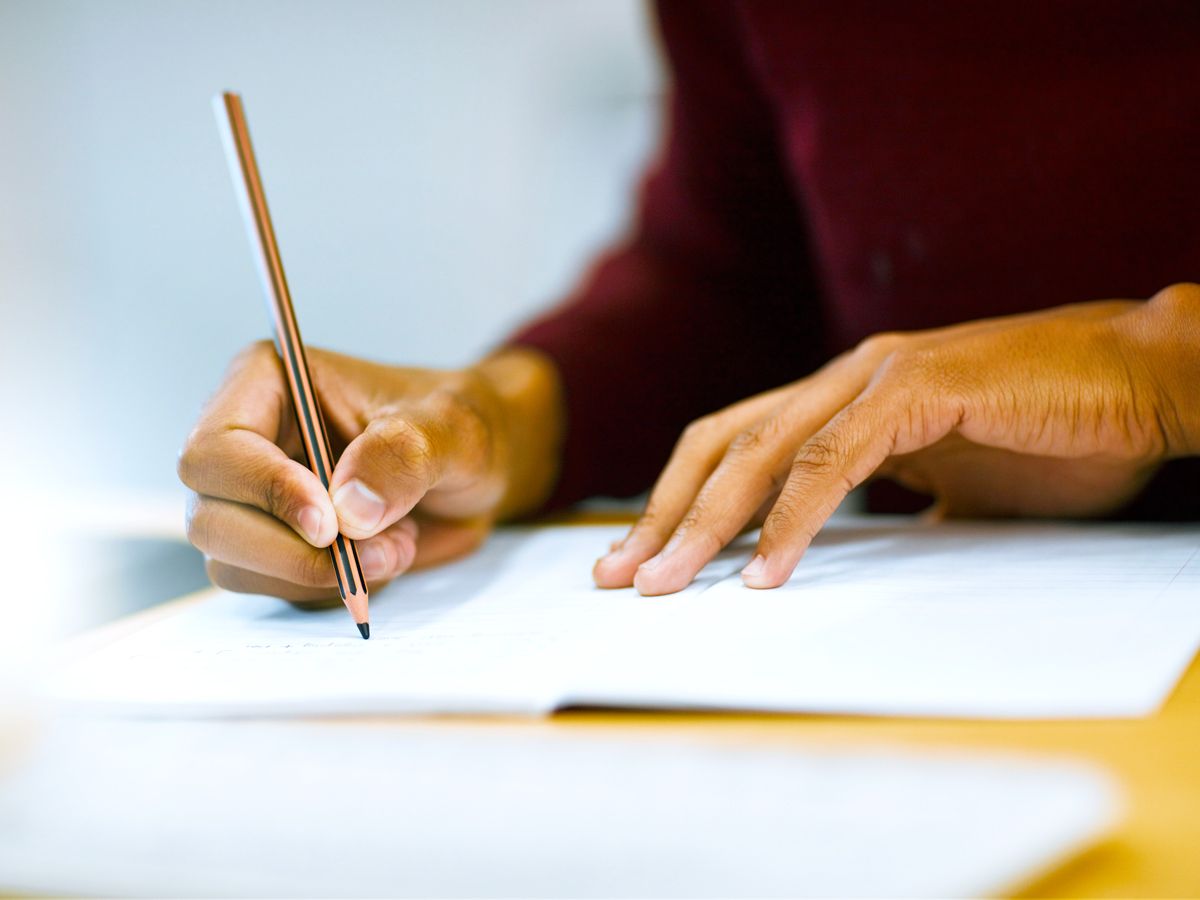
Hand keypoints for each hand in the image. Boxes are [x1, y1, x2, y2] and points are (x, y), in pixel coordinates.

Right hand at [179, 343, 561, 602]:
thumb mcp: (451, 427)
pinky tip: (385, 555)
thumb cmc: (460, 426)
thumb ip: (403, 454)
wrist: (478, 469)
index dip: (265, 493)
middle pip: (210, 520)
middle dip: (293, 552)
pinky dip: (333, 588)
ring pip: (236, 565)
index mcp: (267, 384)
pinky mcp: (278, 548)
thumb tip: (348, 510)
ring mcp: (257, 502)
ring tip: (396, 545)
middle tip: (380, 550)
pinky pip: (278, 590)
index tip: (330, 524)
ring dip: (320, 574)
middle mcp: (248, 444)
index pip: (216, 450)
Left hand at [595, 283, 1199, 594]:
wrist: (1145, 382)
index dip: (679, 500)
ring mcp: (879, 377)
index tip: (643, 560)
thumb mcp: (951, 483)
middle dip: (664, 514)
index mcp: (844, 398)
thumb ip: (891, 503)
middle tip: (620, 578)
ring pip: (764, 451)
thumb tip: (849, 551)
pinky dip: (795, 518)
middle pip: (722, 446)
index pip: (735, 446)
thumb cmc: (1056, 434)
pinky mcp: (920, 389)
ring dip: (709, 523)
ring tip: (670, 585)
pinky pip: (837, 460)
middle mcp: (845, 379)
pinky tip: (769, 571)